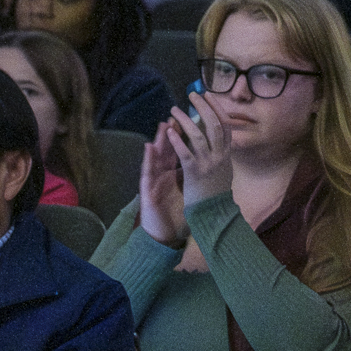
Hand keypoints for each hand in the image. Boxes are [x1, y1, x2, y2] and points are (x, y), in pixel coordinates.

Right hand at [137, 121, 187, 246]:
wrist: (164, 235)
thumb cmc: (175, 214)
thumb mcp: (186, 191)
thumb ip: (190, 176)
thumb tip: (204, 163)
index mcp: (174, 174)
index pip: (180, 151)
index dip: (184, 136)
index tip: (191, 120)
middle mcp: (163, 175)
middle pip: (167, 150)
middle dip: (172, 132)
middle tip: (176, 115)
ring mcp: (154, 181)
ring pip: (156, 157)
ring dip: (159, 140)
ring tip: (163, 125)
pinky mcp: (147, 191)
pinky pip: (147, 173)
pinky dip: (148, 159)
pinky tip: (148, 147)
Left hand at [163, 91, 231, 207]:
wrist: (215, 213)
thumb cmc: (216, 191)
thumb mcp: (224, 169)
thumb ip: (222, 153)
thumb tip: (223, 138)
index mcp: (227, 154)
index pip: (225, 125)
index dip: (217, 109)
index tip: (209, 95)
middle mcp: (220, 156)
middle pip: (214, 126)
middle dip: (204, 108)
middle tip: (192, 95)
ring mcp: (208, 164)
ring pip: (199, 137)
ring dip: (186, 121)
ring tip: (174, 109)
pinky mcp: (195, 173)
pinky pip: (186, 154)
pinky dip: (178, 141)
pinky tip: (170, 131)